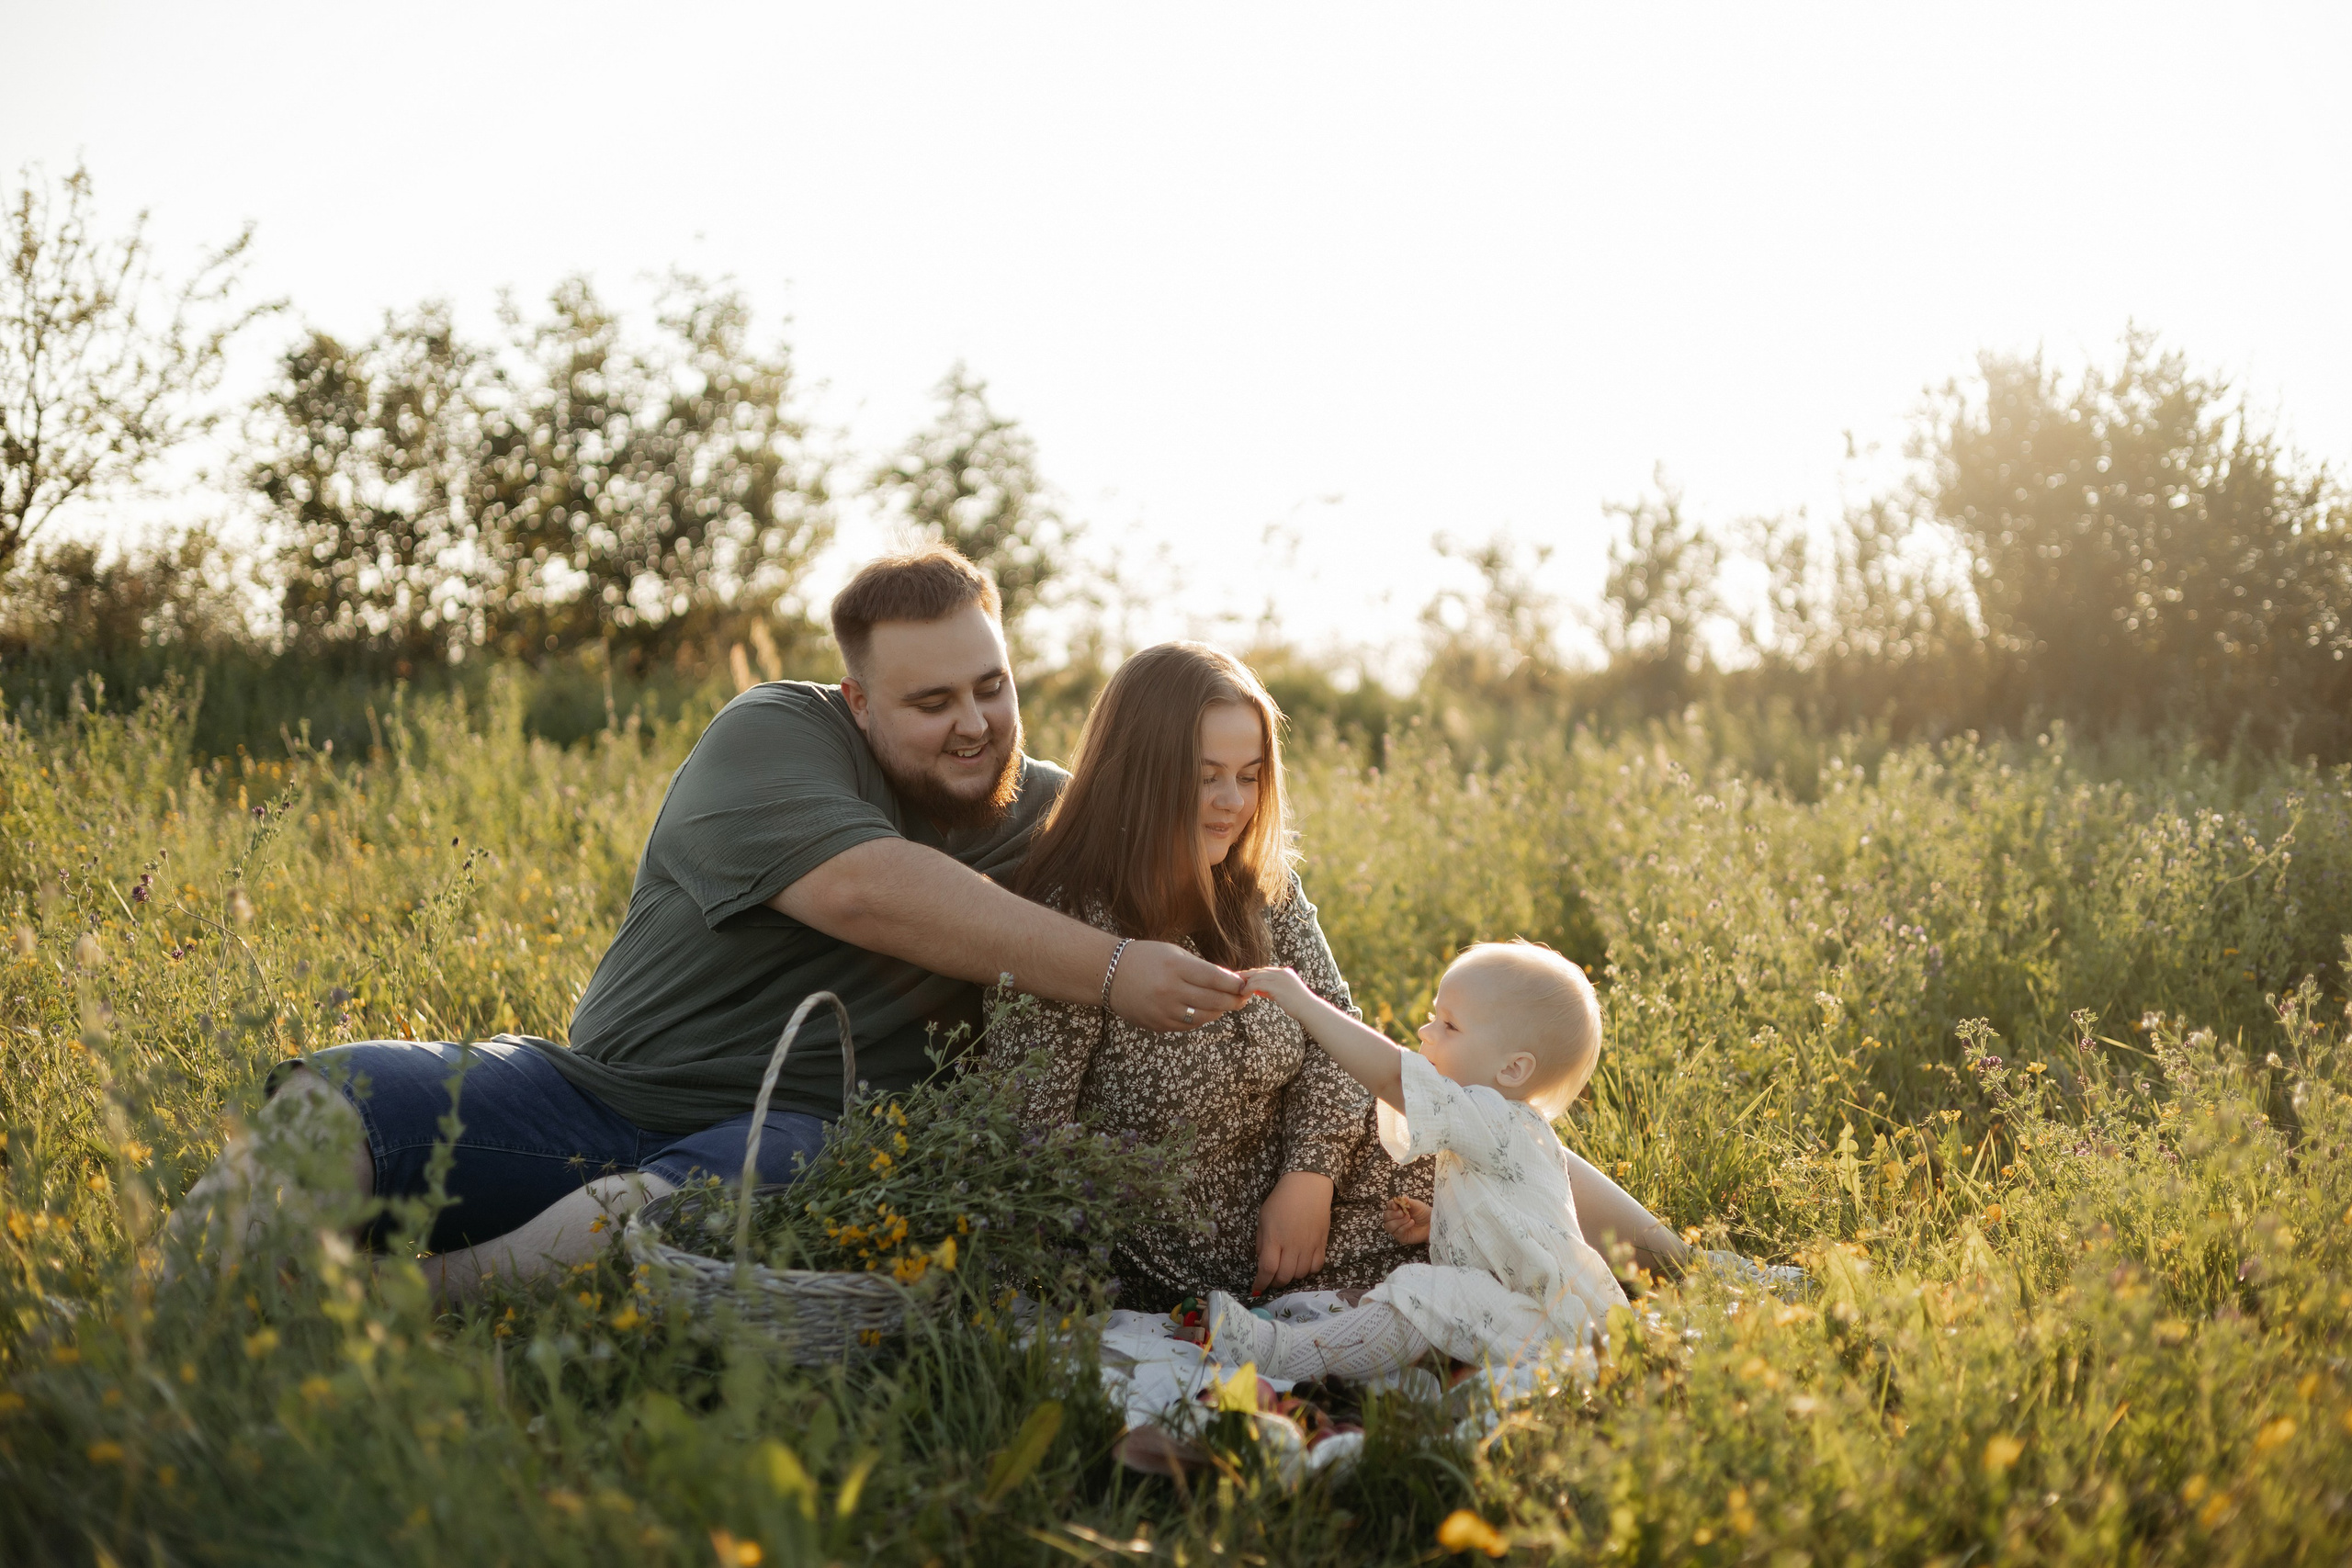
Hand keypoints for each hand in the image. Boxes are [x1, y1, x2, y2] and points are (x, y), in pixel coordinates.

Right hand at [1108, 940, 1246, 1031]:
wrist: (1110, 974)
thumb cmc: (1146, 958)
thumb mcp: (1175, 953)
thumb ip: (1202, 968)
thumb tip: (1231, 982)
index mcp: (1176, 967)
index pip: (1216, 978)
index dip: (1235, 984)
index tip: (1246, 985)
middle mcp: (1170, 990)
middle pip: (1215, 1001)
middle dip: (1234, 1000)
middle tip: (1244, 998)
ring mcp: (1164, 1010)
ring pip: (1205, 1017)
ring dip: (1220, 1011)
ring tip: (1226, 1004)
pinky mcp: (1159, 1025)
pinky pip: (1189, 1025)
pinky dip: (1201, 1018)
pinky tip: (1205, 1010)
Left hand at [1239, 966, 1311, 1014]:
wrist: (1309, 1009)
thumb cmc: (1297, 1005)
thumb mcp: (1283, 993)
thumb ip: (1270, 990)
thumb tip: (1256, 989)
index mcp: (1285, 972)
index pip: (1265, 971)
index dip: (1253, 974)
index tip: (1243, 979)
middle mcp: (1282, 972)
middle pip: (1259, 971)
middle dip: (1246, 975)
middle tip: (1235, 980)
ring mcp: (1280, 978)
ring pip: (1257, 976)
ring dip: (1246, 983)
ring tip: (1240, 991)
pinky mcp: (1277, 986)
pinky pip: (1258, 984)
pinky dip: (1249, 988)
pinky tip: (1245, 994)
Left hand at [1252, 1170, 1333, 1294]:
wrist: (1308, 1186)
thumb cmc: (1281, 1200)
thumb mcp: (1263, 1218)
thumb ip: (1261, 1242)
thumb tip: (1262, 1261)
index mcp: (1274, 1238)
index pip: (1267, 1269)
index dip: (1261, 1283)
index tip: (1257, 1288)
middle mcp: (1292, 1245)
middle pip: (1284, 1276)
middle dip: (1275, 1283)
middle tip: (1271, 1279)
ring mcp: (1309, 1246)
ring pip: (1300, 1275)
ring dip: (1291, 1277)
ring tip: (1286, 1270)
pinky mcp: (1322, 1244)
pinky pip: (1316, 1267)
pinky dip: (1308, 1271)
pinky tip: (1302, 1265)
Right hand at [1382, 1195, 1430, 1245]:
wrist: (1432, 1224)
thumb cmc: (1424, 1213)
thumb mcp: (1417, 1205)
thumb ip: (1408, 1202)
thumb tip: (1402, 1198)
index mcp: (1397, 1209)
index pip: (1389, 1206)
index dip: (1390, 1205)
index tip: (1396, 1205)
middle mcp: (1395, 1218)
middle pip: (1386, 1216)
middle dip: (1393, 1214)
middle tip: (1403, 1213)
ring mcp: (1397, 1228)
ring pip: (1389, 1226)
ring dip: (1398, 1221)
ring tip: (1408, 1218)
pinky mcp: (1401, 1237)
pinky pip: (1397, 1232)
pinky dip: (1404, 1227)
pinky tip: (1411, 1223)